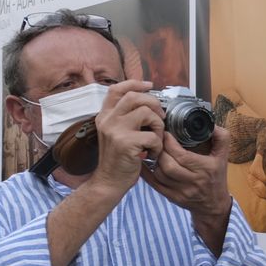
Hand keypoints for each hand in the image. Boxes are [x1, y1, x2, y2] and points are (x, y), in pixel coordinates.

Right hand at [87, 80, 162, 194]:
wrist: (109, 182)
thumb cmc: (118, 159)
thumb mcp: (115, 134)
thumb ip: (125, 118)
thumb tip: (148, 103)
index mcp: (105, 116)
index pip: (116, 89)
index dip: (134, 83)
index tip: (149, 85)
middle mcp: (107, 120)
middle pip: (134, 96)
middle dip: (153, 103)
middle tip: (160, 117)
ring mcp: (115, 130)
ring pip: (146, 113)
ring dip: (158, 126)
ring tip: (155, 139)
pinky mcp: (125, 143)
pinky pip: (152, 136)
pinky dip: (157, 145)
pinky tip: (151, 153)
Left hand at [142, 122, 234, 253]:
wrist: (213, 204)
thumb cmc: (216, 176)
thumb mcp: (223, 156)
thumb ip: (221, 138)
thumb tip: (211, 124)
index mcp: (205, 169)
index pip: (182, 156)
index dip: (170, 143)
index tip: (166, 133)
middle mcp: (193, 182)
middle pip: (168, 165)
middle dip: (160, 150)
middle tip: (156, 139)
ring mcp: (181, 192)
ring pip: (160, 174)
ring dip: (153, 160)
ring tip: (153, 149)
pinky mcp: (171, 197)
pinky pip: (154, 184)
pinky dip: (146, 171)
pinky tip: (144, 161)